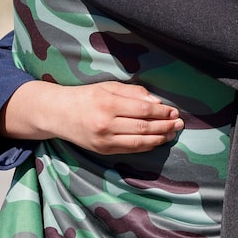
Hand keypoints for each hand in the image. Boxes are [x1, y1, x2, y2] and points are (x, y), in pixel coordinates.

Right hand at [0, 80, 183, 154]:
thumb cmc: (86, 96)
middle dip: (165, 126)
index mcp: (108, 104)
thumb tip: (157, 102)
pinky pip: (130, 149)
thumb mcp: (108, 86)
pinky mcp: (102, 150)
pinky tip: (157, 141)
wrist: (58, 113)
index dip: (162, 112)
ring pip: (139, 141)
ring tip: (173, 133)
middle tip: (179, 124)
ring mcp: (104, 140)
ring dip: (159, 138)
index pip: (143, 110)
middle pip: (144, 127)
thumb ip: (133, 93)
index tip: (174, 111)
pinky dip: (146, 146)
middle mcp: (106, 124)